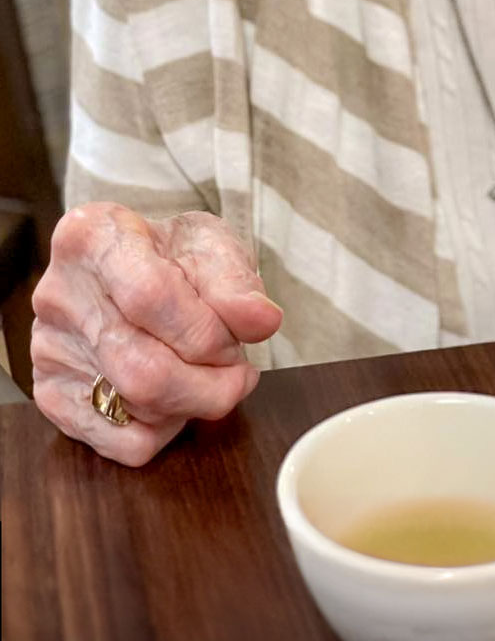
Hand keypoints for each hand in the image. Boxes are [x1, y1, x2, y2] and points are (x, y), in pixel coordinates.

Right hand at [31, 204, 282, 466]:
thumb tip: (262, 320)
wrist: (131, 268)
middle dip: (210, 384)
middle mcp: (58, 294)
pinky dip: (166, 430)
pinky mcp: (51, 396)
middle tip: (239, 374)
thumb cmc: (171, 254)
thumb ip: (236, 283)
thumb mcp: (210, 246)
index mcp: (91, 236)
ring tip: (210, 376)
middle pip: (143, 369)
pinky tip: (176, 399)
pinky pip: (123, 442)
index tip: (236, 340)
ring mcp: (48, 349)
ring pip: (136, 408)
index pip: (149, 296)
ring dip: (194, 403)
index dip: (205, 331)